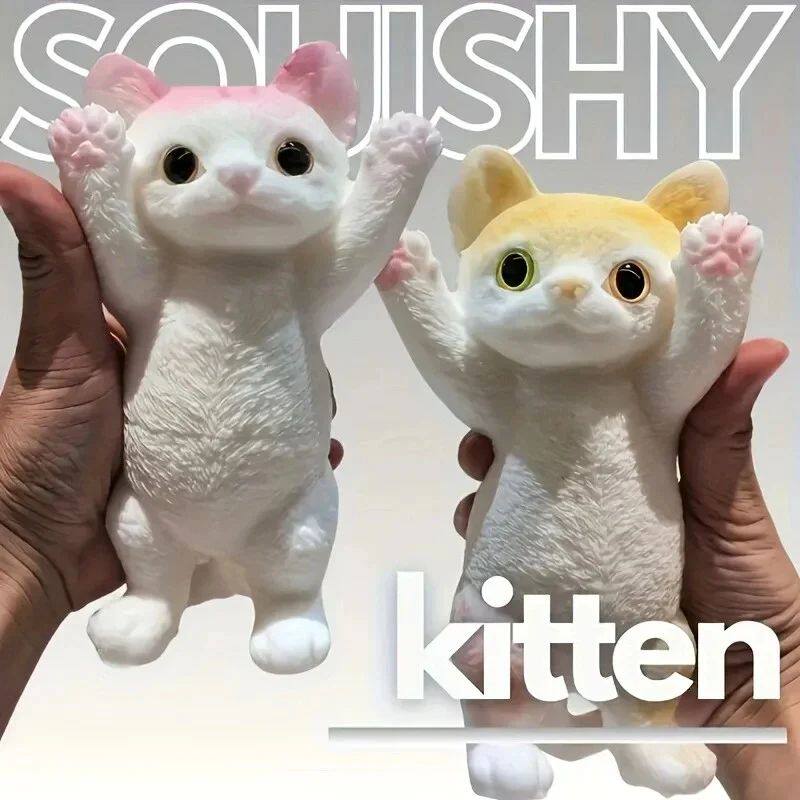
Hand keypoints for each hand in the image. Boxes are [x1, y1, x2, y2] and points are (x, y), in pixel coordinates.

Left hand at [0, 164, 344, 733]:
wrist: (34, 555)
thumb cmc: (45, 445)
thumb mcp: (61, 348)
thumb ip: (59, 269)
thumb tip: (14, 168)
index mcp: (146, 338)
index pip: (219, 302)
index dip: (261, 293)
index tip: (302, 289)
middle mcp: (177, 378)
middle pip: (253, 358)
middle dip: (295, 364)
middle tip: (322, 379)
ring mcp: (196, 431)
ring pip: (265, 409)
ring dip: (303, 415)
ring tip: (328, 430)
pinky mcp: (209, 479)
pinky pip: (264, 463)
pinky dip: (297, 463)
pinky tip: (324, 462)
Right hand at [454, 339, 799, 798]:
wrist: (751, 693)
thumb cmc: (747, 591)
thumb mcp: (728, 508)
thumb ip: (721, 439)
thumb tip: (763, 349)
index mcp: (632, 479)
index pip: (573, 432)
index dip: (535, 409)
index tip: (506, 393)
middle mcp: (596, 516)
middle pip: (530, 475)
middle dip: (494, 458)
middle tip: (476, 451)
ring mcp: (574, 563)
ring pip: (512, 524)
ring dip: (480, 509)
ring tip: (468, 508)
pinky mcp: (561, 610)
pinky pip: (511, 583)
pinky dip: (484, 569)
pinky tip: (473, 557)